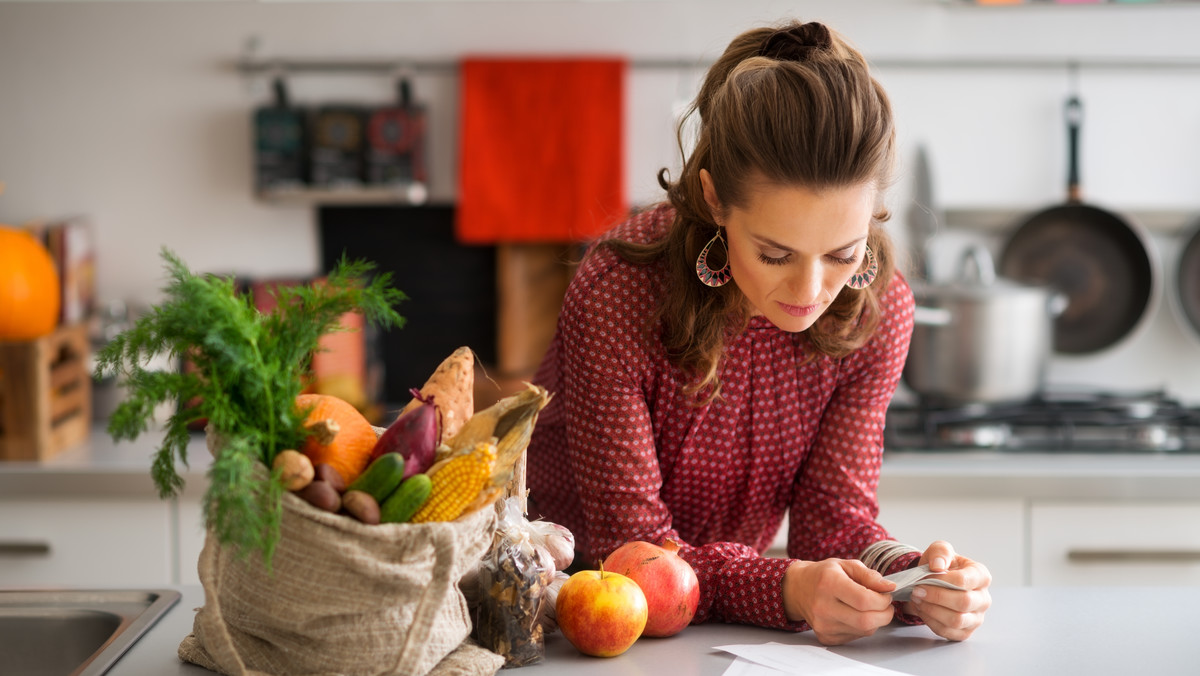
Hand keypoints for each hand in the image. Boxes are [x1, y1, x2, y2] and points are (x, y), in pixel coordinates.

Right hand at [783, 559, 897, 644]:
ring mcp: (823, 625)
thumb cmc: (824, 575)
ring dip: (875, 621)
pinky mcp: (825, 637)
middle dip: (885, 614)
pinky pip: (856, 637)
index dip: (883, 599)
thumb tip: (890, 587)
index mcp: (829, 583)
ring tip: (869, 608)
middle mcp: (823, 606)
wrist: (798, 589)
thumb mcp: (846, 565)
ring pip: (864, 631)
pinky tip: (855, 616)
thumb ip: (869, 575)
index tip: (886, 594)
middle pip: (866, 621)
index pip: (864, 600)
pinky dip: (863, 627)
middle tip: (885, 605)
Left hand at [902, 540, 991, 640]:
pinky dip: (931, 622)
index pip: (965, 580)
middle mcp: (983, 599)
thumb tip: (937, 565)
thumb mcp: (939, 551)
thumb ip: (940, 552)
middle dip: (935, 597)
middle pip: (963, 602)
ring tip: (917, 600)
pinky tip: (922, 610)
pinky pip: (948, 632)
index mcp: (981, 576)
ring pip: (956, 620)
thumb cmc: (941, 566)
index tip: (923, 579)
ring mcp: (976, 617)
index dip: (942, 580)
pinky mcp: (965, 631)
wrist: (934, 582)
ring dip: (932, 610)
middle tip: (916, 591)